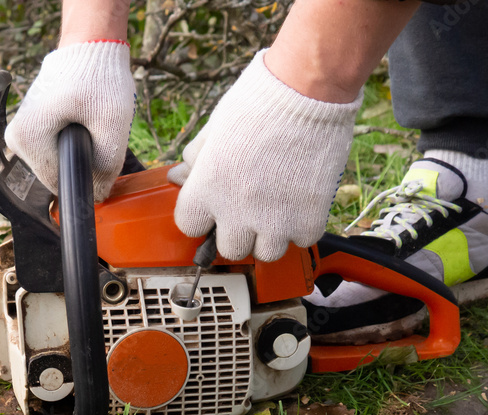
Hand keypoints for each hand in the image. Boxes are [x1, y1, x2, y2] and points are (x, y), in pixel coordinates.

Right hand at [6, 41, 135, 202]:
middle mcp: (15, 138)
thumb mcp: (112, 124)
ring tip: (90, 119)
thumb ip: (106, 166)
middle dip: (83, 158)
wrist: (90, 45)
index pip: (60, 182)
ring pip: (57, 160)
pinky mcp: (29, 125)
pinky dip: (72, 138)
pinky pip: (54, 147)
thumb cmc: (99, 77)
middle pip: (58, 172)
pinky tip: (83, 117)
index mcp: (26, 140)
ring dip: (79, 148)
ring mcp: (20, 131)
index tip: (101, 148)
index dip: (87, 175)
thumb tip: (97, 197)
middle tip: (97, 126)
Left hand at [168, 50, 361, 261]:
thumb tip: (178, 177)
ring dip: (271, 235)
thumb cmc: (258, 101)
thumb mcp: (215, 128)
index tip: (215, 206)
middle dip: (239, 231)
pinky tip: (302, 200)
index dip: (202, 216)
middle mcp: (236, 213)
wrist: (308, 90)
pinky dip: (303, 226)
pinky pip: (302, 241)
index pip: (190, 226)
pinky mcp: (309, 220)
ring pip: (266, 252)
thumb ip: (195, 160)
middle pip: (230, 248)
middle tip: (251, 208)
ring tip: (279, 207)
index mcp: (205, 190)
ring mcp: (274, 221)